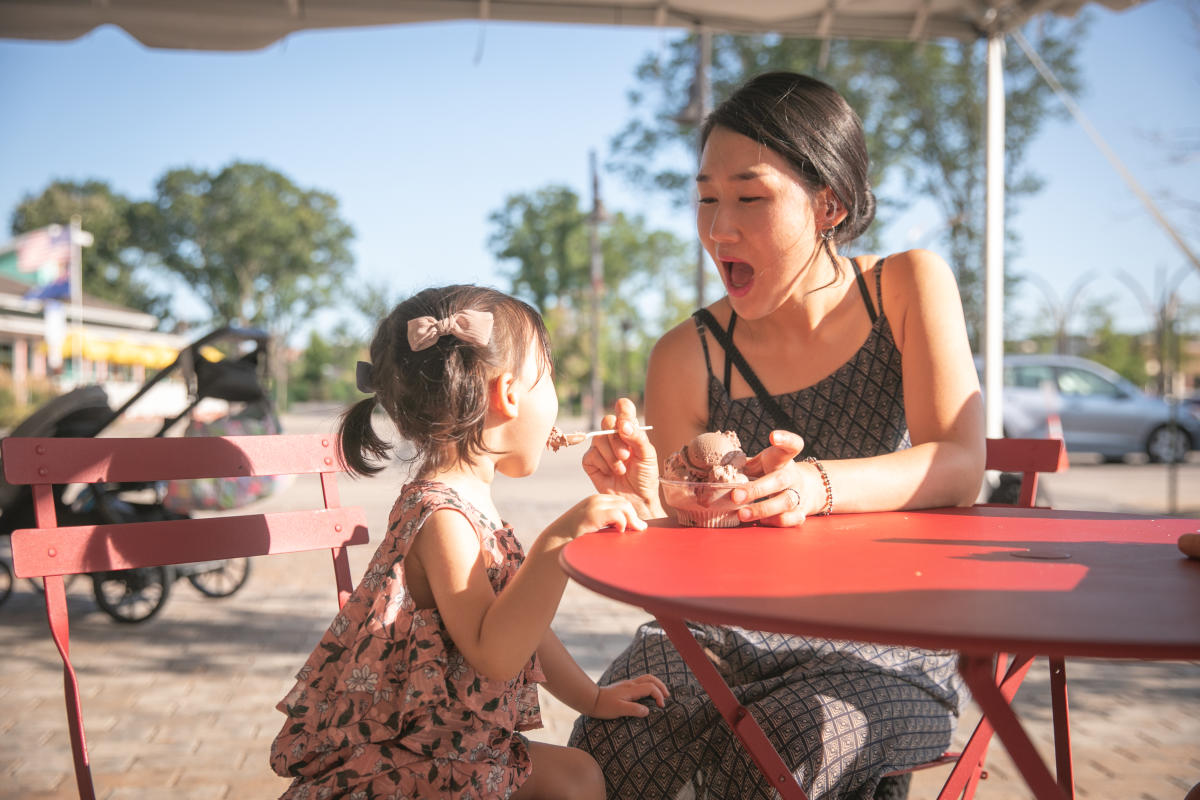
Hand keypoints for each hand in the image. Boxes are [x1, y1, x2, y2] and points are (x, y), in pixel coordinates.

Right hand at [544, 493, 646, 546]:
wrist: (555, 543)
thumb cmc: (576, 539)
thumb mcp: (594, 527)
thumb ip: (607, 524)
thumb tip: (627, 528)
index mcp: (596, 501)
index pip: (620, 502)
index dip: (631, 514)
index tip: (637, 526)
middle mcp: (595, 500)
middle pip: (624, 503)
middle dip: (634, 516)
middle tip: (641, 529)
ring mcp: (593, 505)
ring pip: (623, 507)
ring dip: (631, 520)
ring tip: (633, 531)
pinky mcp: (592, 515)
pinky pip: (617, 515)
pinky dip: (622, 523)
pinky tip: (620, 531)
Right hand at [582, 398, 662, 517]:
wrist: (637, 500)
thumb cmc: (645, 477)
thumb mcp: (647, 456)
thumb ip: (637, 438)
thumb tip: (623, 425)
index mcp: (629, 430)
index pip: (623, 408)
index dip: (623, 410)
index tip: (626, 424)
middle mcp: (614, 436)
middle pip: (607, 421)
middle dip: (617, 440)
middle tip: (626, 455)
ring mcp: (601, 448)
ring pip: (598, 439)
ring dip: (611, 456)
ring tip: (621, 469)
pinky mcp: (590, 462)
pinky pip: (590, 454)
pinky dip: (603, 464)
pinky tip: (611, 473)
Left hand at [589, 674, 669, 718]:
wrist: (590, 699)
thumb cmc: (604, 706)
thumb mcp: (619, 710)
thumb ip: (634, 709)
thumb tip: (647, 711)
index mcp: (631, 689)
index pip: (651, 687)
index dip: (659, 696)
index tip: (661, 706)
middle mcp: (630, 684)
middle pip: (650, 678)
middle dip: (661, 686)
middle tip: (667, 696)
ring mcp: (627, 685)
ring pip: (645, 679)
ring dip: (655, 685)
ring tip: (661, 694)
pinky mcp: (624, 688)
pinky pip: (641, 683)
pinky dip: (649, 686)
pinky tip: (648, 695)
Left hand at [733, 430, 817, 525]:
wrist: (806, 488)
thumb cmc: (773, 473)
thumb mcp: (762, 463)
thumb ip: (744, 465)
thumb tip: (714, 470)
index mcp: (783, 459)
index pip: (791, 445)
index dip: (785, 439)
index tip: (773, 436)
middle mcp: (793, 476)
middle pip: (779, 480)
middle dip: (756, 489)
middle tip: (735, 496)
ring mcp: (799, 494)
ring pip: (786, 502)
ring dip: (762, 509)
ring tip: (742, 514)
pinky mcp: (801, 511)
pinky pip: (793, 519)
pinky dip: (777, 522)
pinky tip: (762, 522)